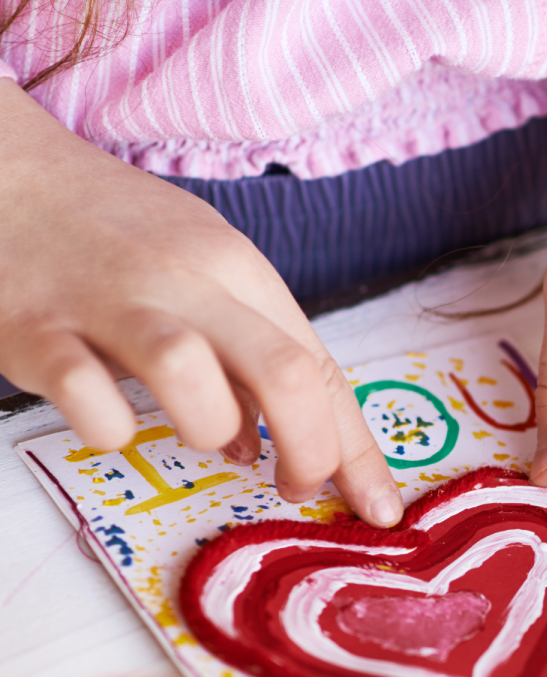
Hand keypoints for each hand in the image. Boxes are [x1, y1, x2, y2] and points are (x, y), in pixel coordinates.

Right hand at [0, 81, 399, 525]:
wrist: (1, 167)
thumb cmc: (114, 234)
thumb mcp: (204, 271)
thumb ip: (247, 353)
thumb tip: (272, 443)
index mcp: (238, 270)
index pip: (321, 369)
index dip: (357, 452)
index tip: (378, 509)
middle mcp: (185, 282)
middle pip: (285, 375)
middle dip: (309, 453)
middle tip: (292, 485)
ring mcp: (110, 304)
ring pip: (193, 381)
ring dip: (210, 431)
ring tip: (196, 433)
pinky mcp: (36, 329)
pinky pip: (90, 400)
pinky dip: (110, 429)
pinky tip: (109, 417)